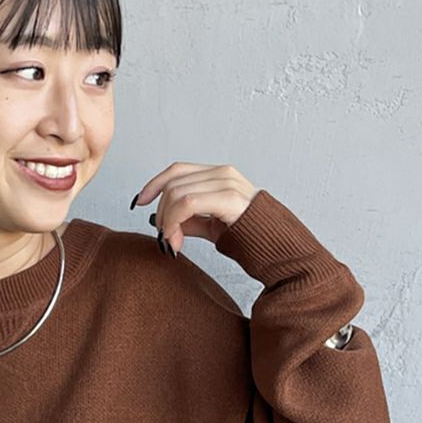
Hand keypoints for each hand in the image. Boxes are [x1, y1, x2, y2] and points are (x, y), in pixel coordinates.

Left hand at [130, 163, 258, 251]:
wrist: (281, 251)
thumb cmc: (252, 240)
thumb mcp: (214, 227)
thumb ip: (191, 221)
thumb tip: (165, 223)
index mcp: (220, 176)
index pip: (177, 171)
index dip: (154, 185)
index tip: (139, 202)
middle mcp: (223, 174)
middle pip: (173, 183)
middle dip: (161, 212)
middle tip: (164, 238)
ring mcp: (227, 183)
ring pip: (177, 193)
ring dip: (167, 221)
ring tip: (171, 243)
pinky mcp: (229, 198)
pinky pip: (187, 203)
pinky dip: (174, 222)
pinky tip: (175, 241)